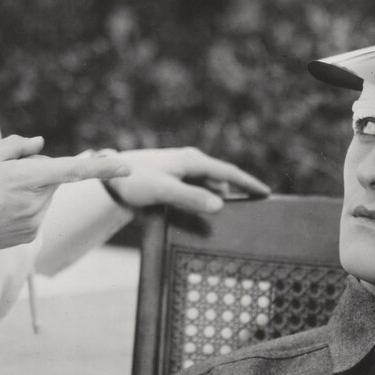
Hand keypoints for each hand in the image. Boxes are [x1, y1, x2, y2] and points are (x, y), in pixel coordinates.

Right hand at [0, 135, 130, 253]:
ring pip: (44, 197)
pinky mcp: (29, 236)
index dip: (103, 167)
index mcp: (29, 178)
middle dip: (38, 172)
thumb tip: (40, 144)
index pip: (74, 170)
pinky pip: (35, 213)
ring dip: (30, 191)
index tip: (127, 167)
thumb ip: (18, 145)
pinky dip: (23, 208)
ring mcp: (35, 222)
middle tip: (6, 174)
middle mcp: (37, 203)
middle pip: (52, 179)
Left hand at [103, 147, 270, 213]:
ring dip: (217, 196)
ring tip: (230, 214)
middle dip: (237, 191)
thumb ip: (191, 198)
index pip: (229, 171)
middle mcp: (189, 161)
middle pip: (221, 178)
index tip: (266, 193)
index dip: (249, 183)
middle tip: (252, 208)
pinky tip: (201, 211)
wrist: (108, 175)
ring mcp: (180, 169)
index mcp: (192, 160)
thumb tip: (220, 205)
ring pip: (207, 184)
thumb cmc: (134, 180)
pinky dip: (203, 198)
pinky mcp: (171, 178)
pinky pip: (195, 188)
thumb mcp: (164, 190)